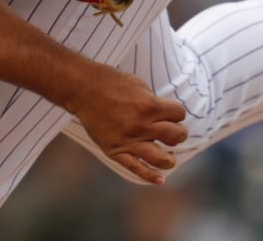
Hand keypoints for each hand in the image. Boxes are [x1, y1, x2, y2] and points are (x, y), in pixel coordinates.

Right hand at [67, 61, 187, 184]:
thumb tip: (166, 115)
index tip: (170, 113)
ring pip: (161, 158)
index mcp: (149, 106)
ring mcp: (128, 140)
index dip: (177, 112)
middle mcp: (141, 125)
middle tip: (172, 131)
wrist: (83, 89)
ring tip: (168, 155)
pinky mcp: (115, 150)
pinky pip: (136, 168)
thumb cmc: (111, 83)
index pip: (179, 114)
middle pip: (176, 136)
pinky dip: (150, 176)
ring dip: (170, 158)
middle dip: (178, 133)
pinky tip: (160, 179)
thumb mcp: (139, 85)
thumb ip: (154, 101)